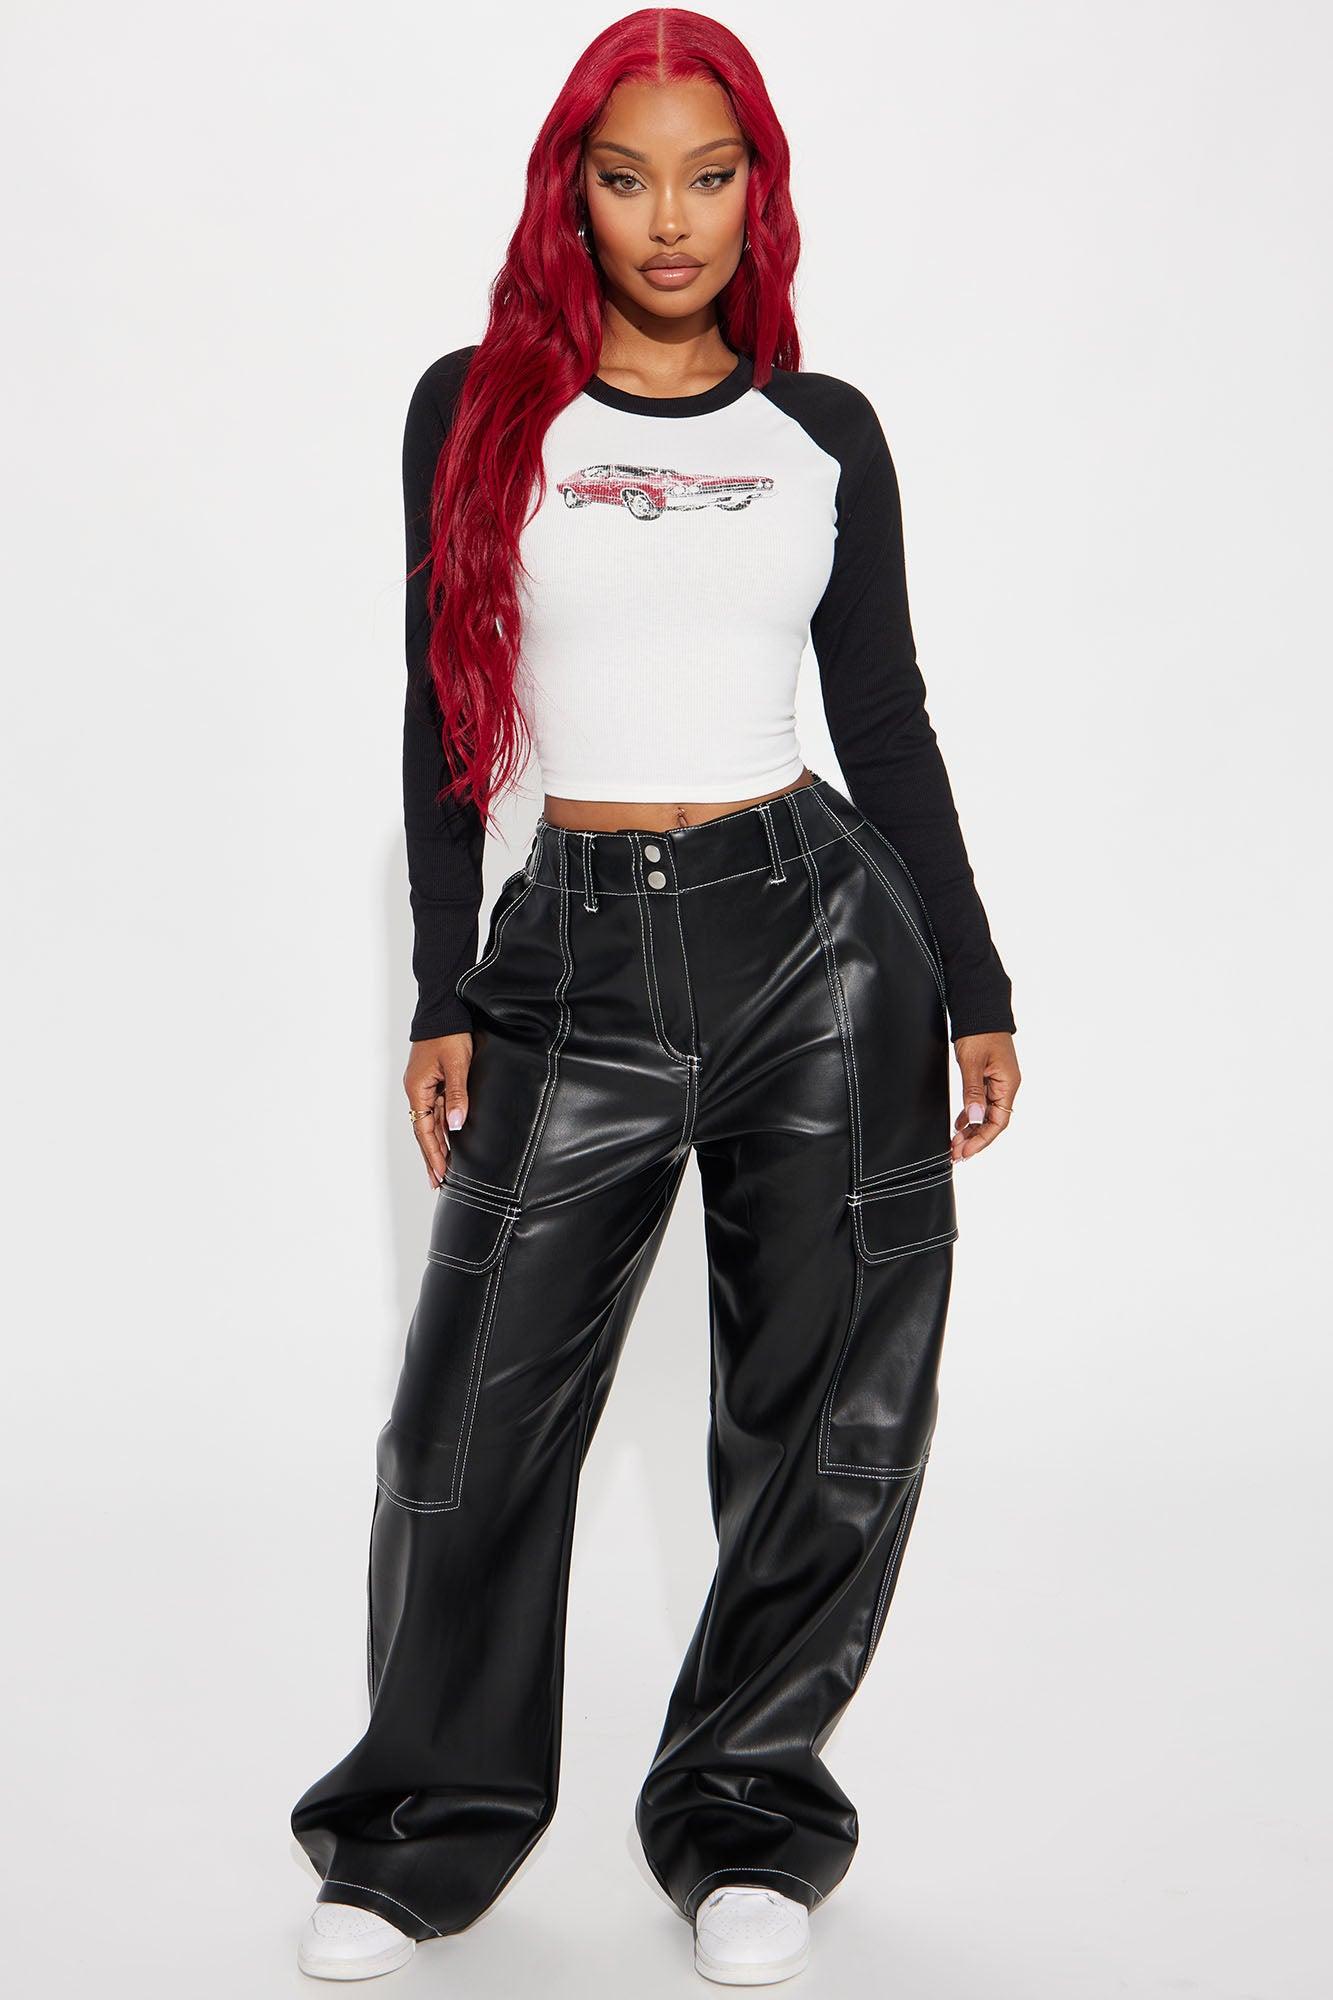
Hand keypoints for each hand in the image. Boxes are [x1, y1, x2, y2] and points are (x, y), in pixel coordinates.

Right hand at [404, 1032, 473, 1187]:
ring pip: (433, 1122)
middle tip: (438, 1183)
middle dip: (432, 1157)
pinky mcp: (436, 1080)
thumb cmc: (448, 1034)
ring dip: (439, 1145)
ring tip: (445, 1169)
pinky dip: (444, 1126)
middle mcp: (418, 1091)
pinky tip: (452, 1139)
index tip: (440, 1176)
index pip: (425, 1131)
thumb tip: (455, 1126)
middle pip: (425, 1131)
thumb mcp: (456, 1065)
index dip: (433, 1154)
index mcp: (418, 1090)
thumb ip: (457, 1095)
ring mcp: (426, 1086)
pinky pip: (439, 1109)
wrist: (444, 1009)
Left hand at [950, 1030, 1019, 1161]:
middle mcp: (1005, 1086)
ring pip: (985, 1114)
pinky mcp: (988, 1077)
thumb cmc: (979, 1031)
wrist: (979, 1008)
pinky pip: (981, 1103)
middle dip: (974, 1139)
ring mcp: (997, 1082)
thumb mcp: (973, 1063)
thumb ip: (973, 1092)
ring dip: (971, 1130)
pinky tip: (959, 1125)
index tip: (965, 1151)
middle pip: (992, 1121)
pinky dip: (970, 1115)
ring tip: (955, 1144)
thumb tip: (975, 1119)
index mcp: (1007, 1084)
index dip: (982, 1139)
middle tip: (955, 1153)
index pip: (998, 1121)